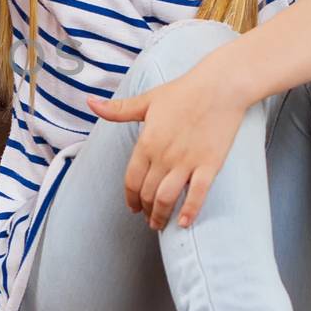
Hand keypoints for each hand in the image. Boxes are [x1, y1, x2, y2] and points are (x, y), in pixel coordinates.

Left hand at [86, 65, 252, 230]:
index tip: (133, 207)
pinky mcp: (209, 164)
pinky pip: (197, 194)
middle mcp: (163, 156)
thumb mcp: (147, 100)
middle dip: (145, 209)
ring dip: (161, 216)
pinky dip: (189, 211)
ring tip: (159, 224)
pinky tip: (184, 222)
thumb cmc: (184, 92)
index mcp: (146, 142)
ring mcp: (187, 162)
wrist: (220, 87)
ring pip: (167, 198)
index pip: (132, 180)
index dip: (130, 197)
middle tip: (148, 218)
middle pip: (148, 193)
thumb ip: (118, 109)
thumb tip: (91, 103)